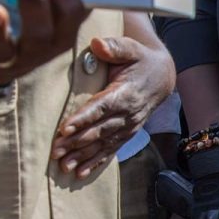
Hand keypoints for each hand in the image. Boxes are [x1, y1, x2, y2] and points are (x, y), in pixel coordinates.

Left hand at [50, 35, 175, 178]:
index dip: (83, 119)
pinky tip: (80, 173)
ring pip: (103, 144)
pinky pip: (110, 151)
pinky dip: (95, 163)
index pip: (101, 108)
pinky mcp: (126, 134)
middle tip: (56, 151)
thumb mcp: (131, 48)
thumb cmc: (141, 60)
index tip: (65, 128)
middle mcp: (128, 115)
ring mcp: (127, 127)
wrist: (162, 77)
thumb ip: (115, 46)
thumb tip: (97, 44)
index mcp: (126, 94)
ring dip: (83, 156)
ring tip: (63, 166)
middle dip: (77, 142)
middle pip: (99, 131)